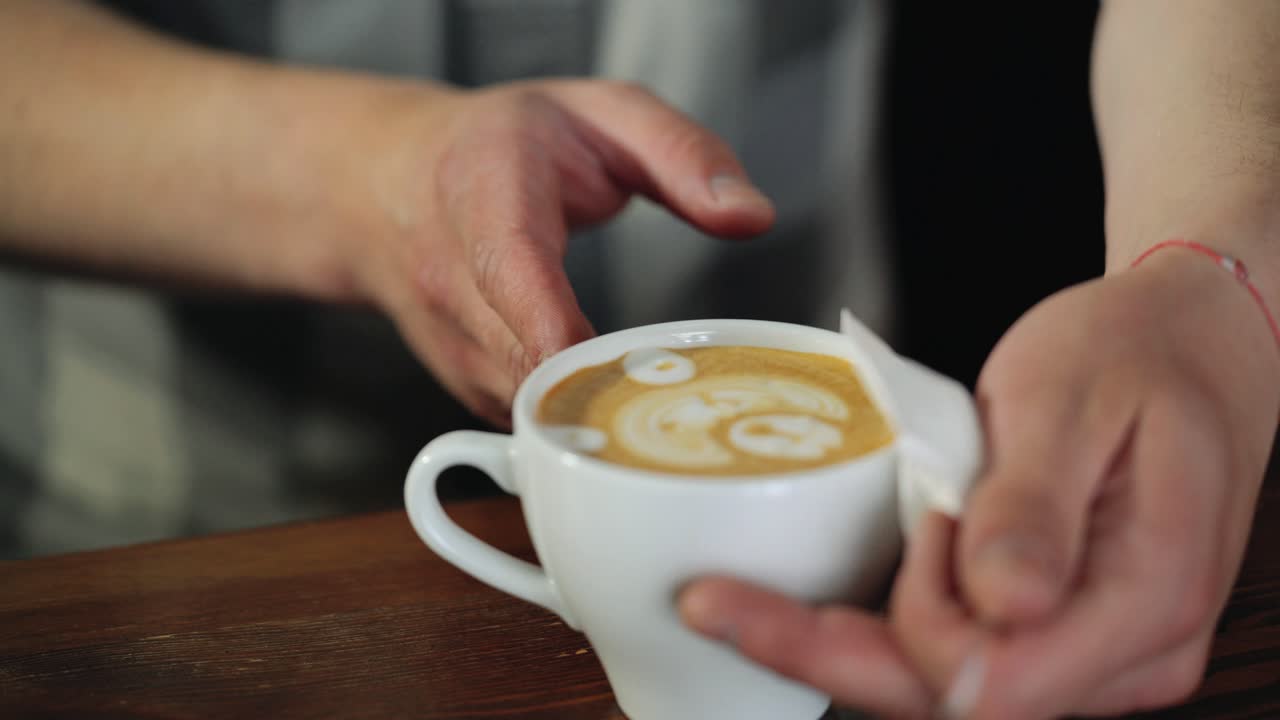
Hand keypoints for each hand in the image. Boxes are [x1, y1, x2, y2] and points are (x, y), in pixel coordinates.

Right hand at [315, 78, 772, 425]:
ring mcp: (449, 341)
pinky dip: (571, 425)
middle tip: (689, 401)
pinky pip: (521, 423)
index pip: (513, 273)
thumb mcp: (604, 112)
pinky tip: (620, 409)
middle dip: (608, 391)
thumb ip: (683, 154)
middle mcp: (452, 278)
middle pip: (526, 361)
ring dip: (595, 415)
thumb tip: (753, 216)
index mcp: (486, 195)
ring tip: (661, 403)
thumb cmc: (505, 145)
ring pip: (525, 405)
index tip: (614, 369)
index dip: (558, 332)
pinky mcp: (461, 383)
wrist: (387, 182)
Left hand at [679, 249, 1278, 718]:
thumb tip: (1001, 598)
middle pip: (957, 699)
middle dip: (828, 655)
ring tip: (770, 585)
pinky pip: (959, 653)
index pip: (999, 681)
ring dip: (854, 641)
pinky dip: (887, 624)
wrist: (1184, 345)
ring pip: (947, 684)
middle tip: (715, 605)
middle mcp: (1124, 651)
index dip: (915, 632)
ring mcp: (1089, 650)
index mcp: (1145, 598)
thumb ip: (1036, 504)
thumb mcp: (1072, 402)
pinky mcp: (1053, 630)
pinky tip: (829, 598)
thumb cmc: (1133, 354)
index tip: (864, 557)